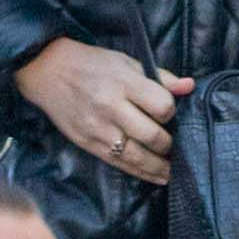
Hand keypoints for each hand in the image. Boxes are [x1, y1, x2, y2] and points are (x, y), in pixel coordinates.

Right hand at [19, 37, 192, 188]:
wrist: (48, 71)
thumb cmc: (92, 64)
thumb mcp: (126, 62)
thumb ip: (160, 77)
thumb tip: (189, 87)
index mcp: (123, 82)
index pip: (161, 105)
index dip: (170, 112)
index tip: (169, 113)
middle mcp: (111, 107)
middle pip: (152, 135)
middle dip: (169, 144)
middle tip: (174, 145)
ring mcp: (98, 129)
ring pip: (137, 156)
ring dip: (159, 167)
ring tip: (172, 172)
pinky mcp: (88, 144)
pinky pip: (119, 164)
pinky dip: (141, 172)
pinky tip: (156, 177)